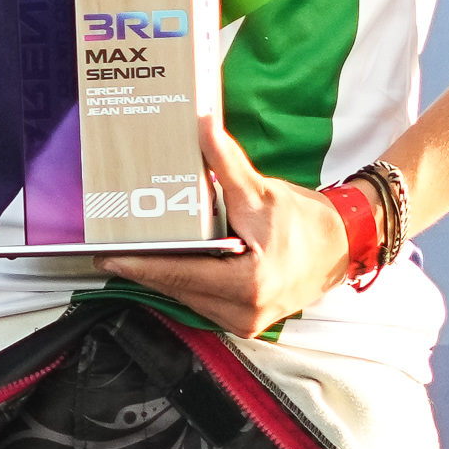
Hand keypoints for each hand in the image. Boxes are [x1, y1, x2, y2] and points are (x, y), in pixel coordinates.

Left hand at [98, 112, 351, 332]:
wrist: (341, 247)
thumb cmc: (306, 223)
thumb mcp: (262, 192)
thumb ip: (226, 163)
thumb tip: (201, 126)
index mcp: (250, 283)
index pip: (180, 274)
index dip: (141, 265)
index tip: (107, 258)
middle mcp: (244, 311)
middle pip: (178, 289)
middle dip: (143, 270)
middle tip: (106, 252)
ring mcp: (244, 322)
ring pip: (186, 299)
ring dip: (161, 278)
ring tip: (129, 256)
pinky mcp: (243, 322)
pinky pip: (201, 303)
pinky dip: (183, 284)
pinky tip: (163, 265)